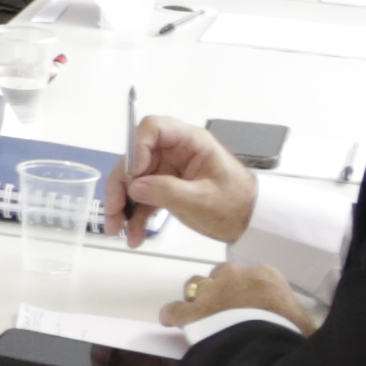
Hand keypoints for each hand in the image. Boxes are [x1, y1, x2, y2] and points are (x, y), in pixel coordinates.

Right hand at [123, 117, 258, 241]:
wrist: (251, 223)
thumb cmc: (237, 204)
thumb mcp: (203, 200)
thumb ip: (167, 191)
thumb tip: (134, 187)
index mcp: (191, 142)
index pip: (154, 129)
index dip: (137, 148)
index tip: (133, 175)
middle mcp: (175, 152)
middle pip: (135, 158)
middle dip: (121, 185)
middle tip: (115, 210)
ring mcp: (169, 171)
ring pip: (133, 181)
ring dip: (123, 205)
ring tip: (119, 230)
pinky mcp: (166, 189)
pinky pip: (142, 198)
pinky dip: (135, 216)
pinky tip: (134, 235)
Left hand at [165, 260, 311, 332]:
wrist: (263, 344)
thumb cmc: (288, 332)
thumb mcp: (303, 322)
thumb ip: (299, 319)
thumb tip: (307, 331)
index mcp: (265, 275)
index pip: (252, 275)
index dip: (248, 290)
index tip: (251, 304)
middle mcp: (235, 276)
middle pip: (222, 275)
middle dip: (223, 289)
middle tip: (228, 308)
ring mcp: (210, 292)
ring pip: (196, 285)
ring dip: (199, 298)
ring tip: (202, 314)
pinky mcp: (191, 312)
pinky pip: (173, 309)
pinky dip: (173, 315)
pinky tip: (174, 323)